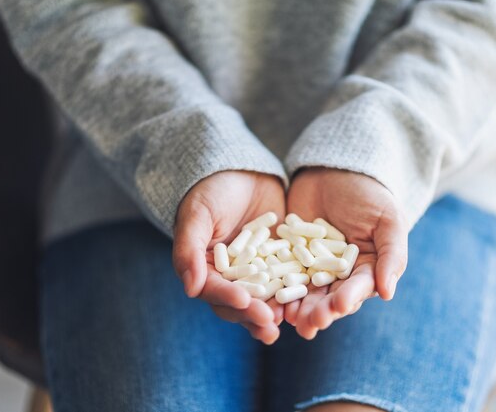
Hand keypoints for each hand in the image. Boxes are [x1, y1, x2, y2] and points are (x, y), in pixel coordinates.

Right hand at [173, 170, 285, 343]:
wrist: (244, 172)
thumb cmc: (212, 190)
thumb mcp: (198, 214)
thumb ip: (190, 250)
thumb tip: (190, 289)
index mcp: (204, 269)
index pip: (214, 290)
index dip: (228, 298)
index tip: (245, 302)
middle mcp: (229, 277)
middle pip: (239, 302)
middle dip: (253, 314)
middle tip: (270, 323)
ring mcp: (255, 272)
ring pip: (262, 299)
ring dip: (273, 312)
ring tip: (286, 321)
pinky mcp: (279, 264)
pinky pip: (286, 282)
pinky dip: (293, 293)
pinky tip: (305, 300)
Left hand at [284, 168, 408, 338]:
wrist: (334, 170)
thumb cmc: (369, 194)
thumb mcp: (387, 220)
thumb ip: (391, 255)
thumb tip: (388, 294)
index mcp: (366, 269)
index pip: (358, 288)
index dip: (349, 298)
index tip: (338, 306)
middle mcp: (338, 275)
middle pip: (329, 298)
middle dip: (320, 312)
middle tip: (309, 323)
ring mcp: (311, 268)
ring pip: (304, 293)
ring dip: (298, 308)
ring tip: (289, 318)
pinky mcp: (288, 258)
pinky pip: (281, 275)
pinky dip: (276, 288)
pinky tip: (270, 298)